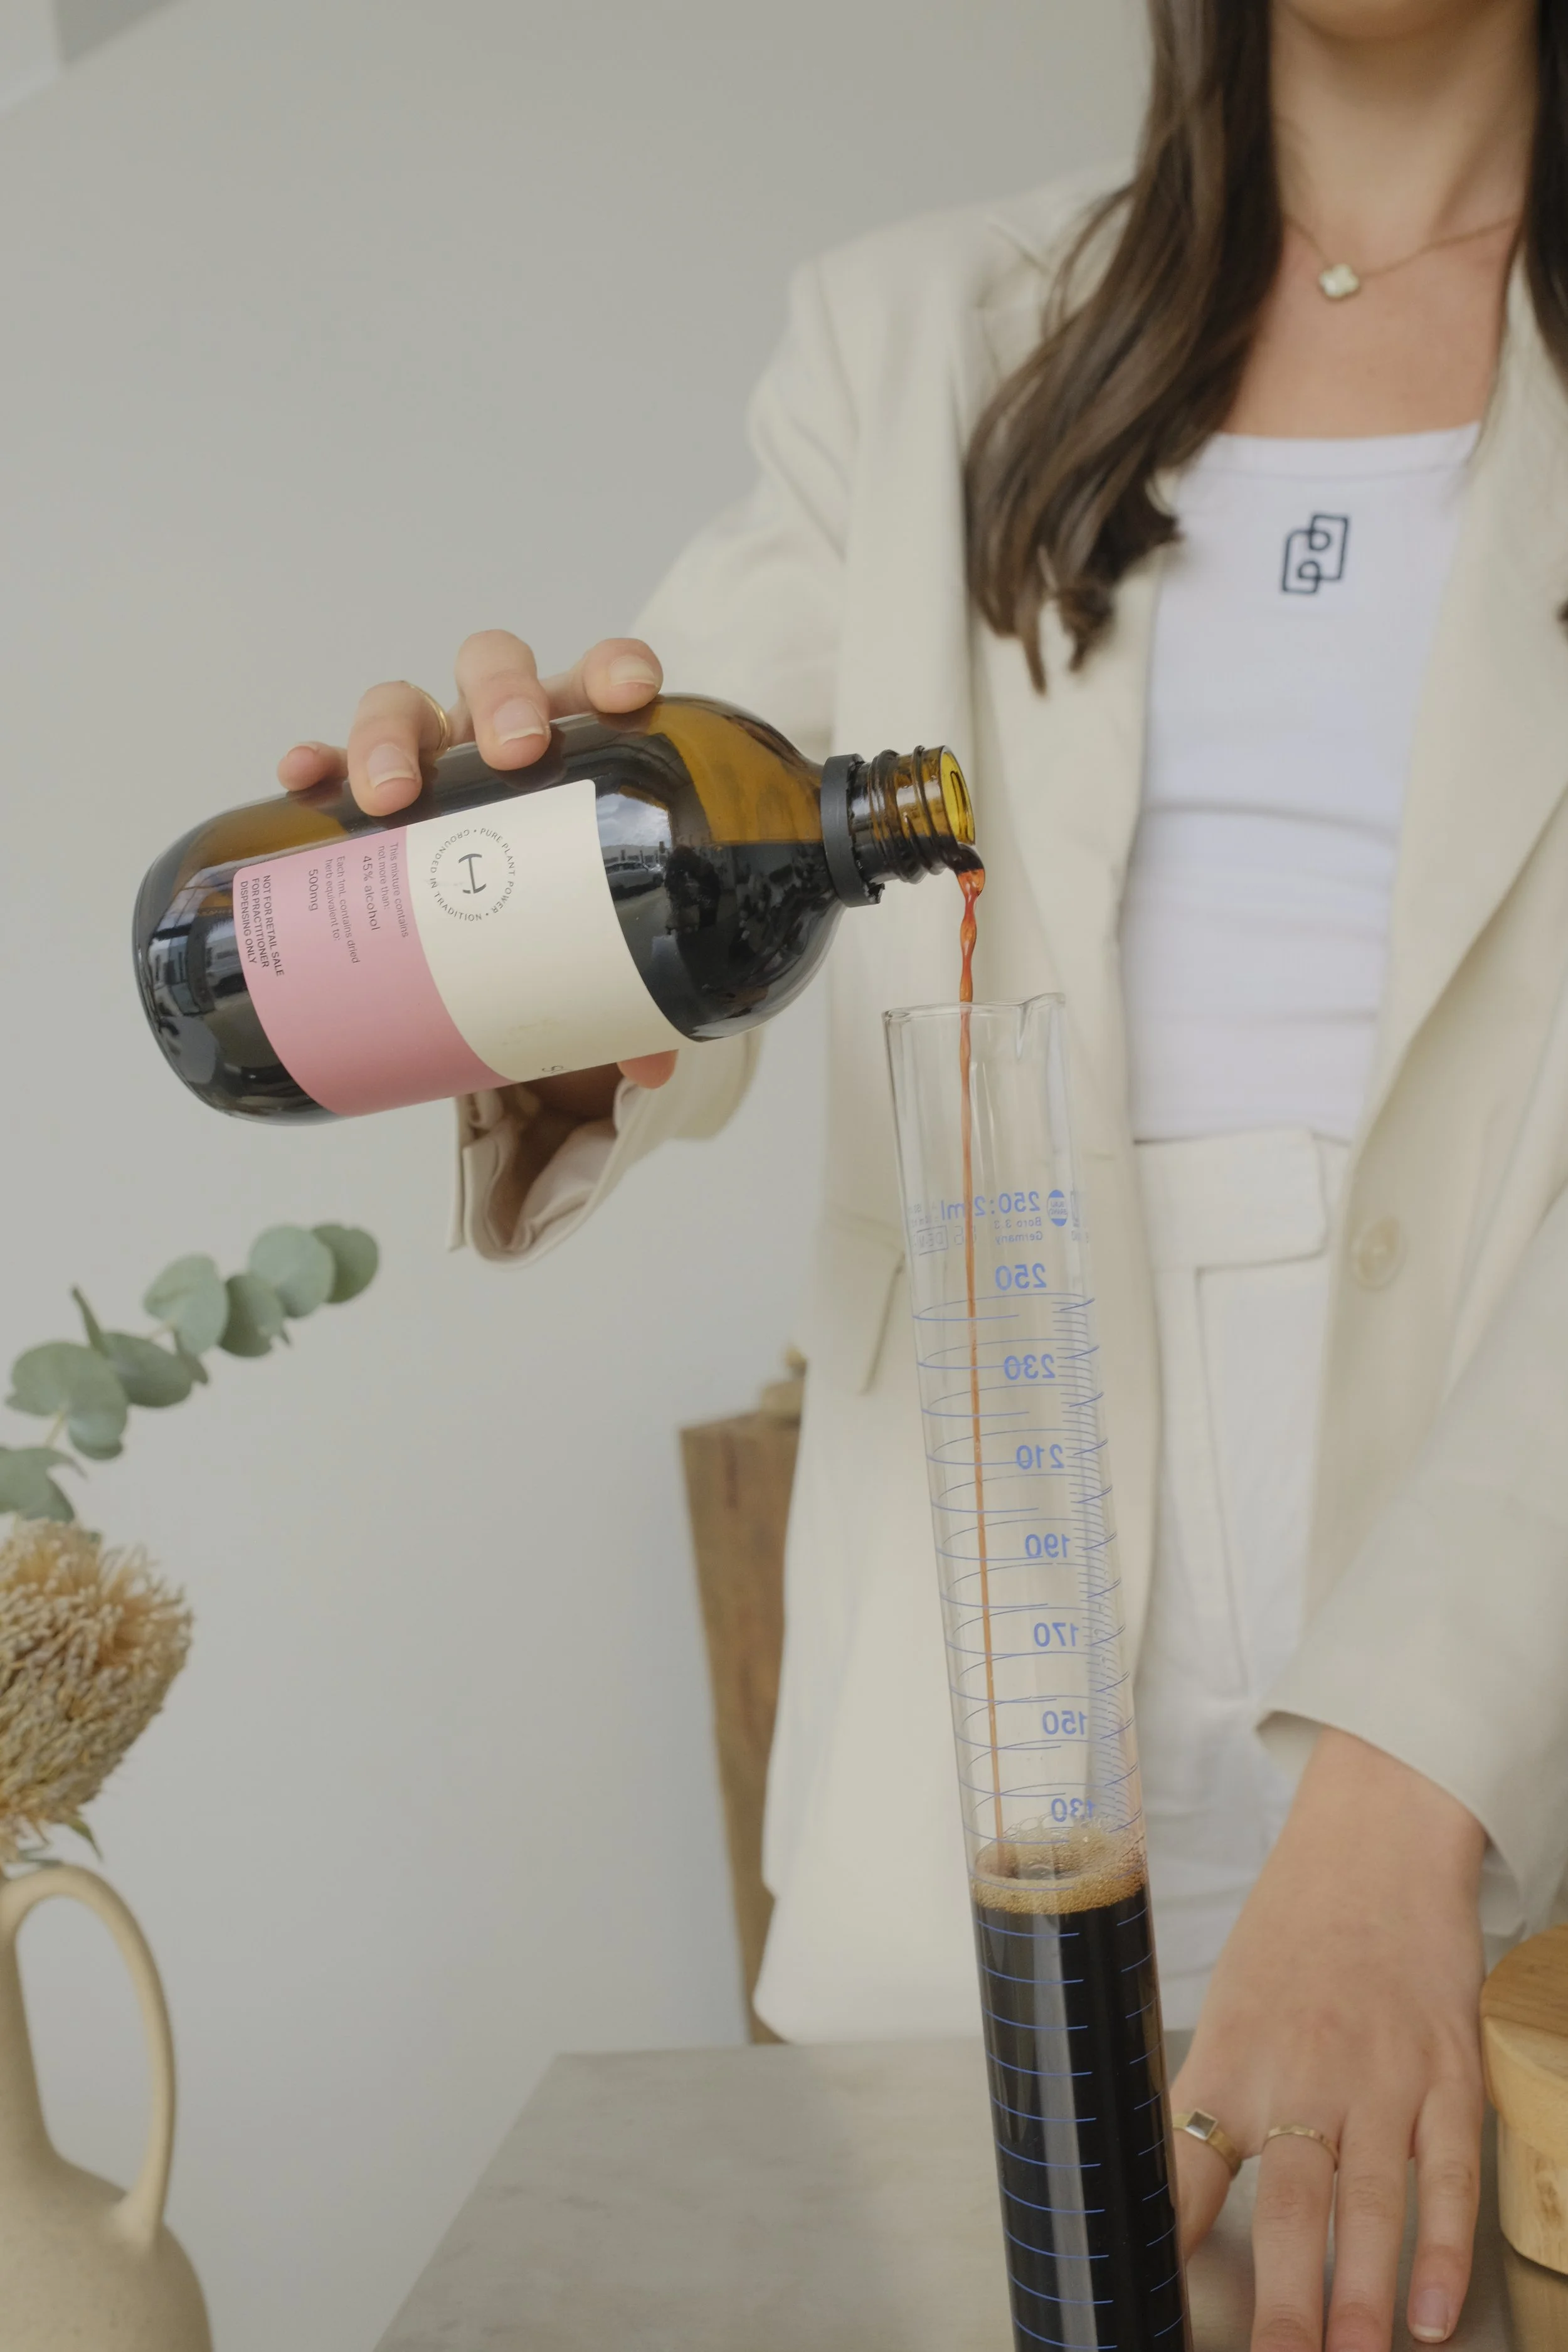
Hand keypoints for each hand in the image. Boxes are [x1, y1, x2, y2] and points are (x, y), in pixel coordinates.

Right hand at [277, 630, 676, 1101]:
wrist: (486, 931)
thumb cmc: (548, 904)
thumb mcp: (588, 939)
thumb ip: (622, 988)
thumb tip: (652, 1058)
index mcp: (572, 747)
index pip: (598, 682)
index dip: (613, 669)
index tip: (630, 693)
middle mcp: (495, 735)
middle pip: (494, 674)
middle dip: (503, 698)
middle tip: (514, 752)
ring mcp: (426, 755)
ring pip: (404, 705)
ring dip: (395, 735)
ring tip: (391, 794)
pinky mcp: (360, 790)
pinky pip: (330, 762)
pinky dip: (317, 763)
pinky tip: (302, 779)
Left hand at [1170, 1728, 1486, 2349]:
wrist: (1373, 1847)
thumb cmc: (1291, 1935)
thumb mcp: (1228, 2010)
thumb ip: (1213, 2103)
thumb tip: (1174, 2195)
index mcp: (1227, 2058)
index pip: (1181, 2168)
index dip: (1168, 2243)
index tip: (1155, 2307)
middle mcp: (1298, 2072)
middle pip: (1285, 2205)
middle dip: (1283, 2303)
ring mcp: (1378, 2075)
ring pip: (1367, 2201)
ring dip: (1363, 2295)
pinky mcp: (1444, 2071)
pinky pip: (1447, 2171)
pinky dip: (1443, 2246)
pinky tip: (1434, 2308)